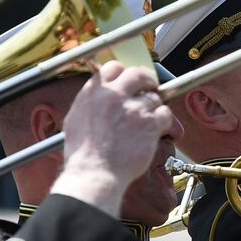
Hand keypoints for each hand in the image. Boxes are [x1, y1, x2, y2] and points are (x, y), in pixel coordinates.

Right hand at [51, 62, 173, 216]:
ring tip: (147, 120)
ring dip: (153, 107)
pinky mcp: (150, 123)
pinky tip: (157, 130)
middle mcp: (114, 96)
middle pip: (138, 75)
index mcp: (94, 92)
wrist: (95, 173)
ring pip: (154, 97)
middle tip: (150, 88)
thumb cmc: (83, 154)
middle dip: (147, 81)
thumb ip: (89, 101)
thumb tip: (97, 94)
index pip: (113, 67)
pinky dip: (164, 121)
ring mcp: (134, 108)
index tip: (129, 80)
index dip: (124, 72)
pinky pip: (165, 113)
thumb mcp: (74, 119)